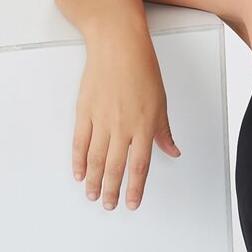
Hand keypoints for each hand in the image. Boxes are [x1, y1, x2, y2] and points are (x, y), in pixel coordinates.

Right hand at [73, 24, 180, 210]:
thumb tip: (172, 151)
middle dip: (112, 190)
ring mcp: (102, 119)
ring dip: (94, 180)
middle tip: (109, 205)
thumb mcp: (161, 103)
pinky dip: (79, 159)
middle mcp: (123, 126)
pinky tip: (79, 172)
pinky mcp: (85, 111)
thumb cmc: (142, 70)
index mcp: (145, 127)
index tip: (132, 203)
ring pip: (97, 158)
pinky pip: (80, 141)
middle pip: (116, 167)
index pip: (140, 166)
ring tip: (92, 195)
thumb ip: (163, 132)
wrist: (118, 46)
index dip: (135, 188)